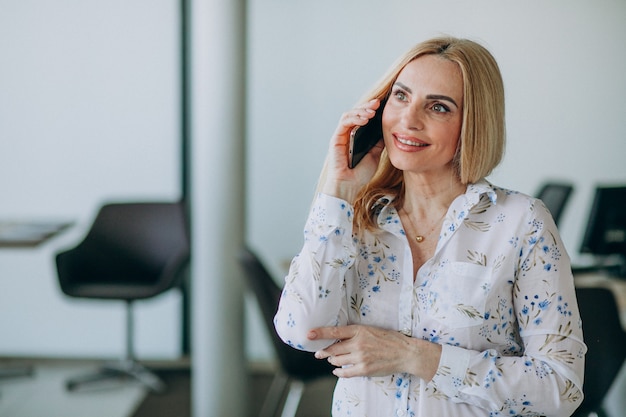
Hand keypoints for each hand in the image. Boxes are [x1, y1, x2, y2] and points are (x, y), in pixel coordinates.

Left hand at [307, 324, 441, 379]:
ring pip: (337, 360)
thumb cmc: (389, 339)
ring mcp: (361, 357)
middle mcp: (358, 343)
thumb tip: (338, 338)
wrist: (405, 352)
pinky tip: (336, 370)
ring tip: (332, 359)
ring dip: (332, 360)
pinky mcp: (364, 369)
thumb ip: (354, 333)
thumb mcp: (370, 330)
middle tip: (318, 352)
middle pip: (333, 348)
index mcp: (359, 330)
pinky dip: (338, 372)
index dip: (319, 333)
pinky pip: (345, 372)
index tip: (308, 334)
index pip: (334, 331)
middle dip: (323, 351)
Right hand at [320, 99, 384, 203]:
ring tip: (373, 111)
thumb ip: (378, 143)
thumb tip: (387, 130)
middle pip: (356, 114)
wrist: (349, 185)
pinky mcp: (336, 139)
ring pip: (349, 115)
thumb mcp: (375, 155)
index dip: (372, 110)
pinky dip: (354, 118)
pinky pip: (344, 123)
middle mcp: (348, 134)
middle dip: (367, 106)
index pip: (363, 119)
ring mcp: (341, 136)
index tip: (383, 106)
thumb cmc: (360, 174)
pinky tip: (365, 119)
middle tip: (378, 102)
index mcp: (356, 137)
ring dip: (361, 110)